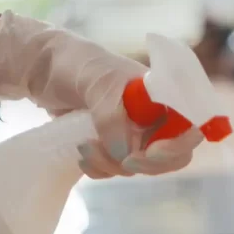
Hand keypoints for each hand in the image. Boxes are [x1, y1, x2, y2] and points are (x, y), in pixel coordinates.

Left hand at [0, 11, 202, 178]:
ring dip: (113, 165)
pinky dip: (102, 170)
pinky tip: (83, 156)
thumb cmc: (76, 63)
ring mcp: (136, 132)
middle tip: (121, 161)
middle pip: (172, 156)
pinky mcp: (115, 145)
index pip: (191, 126)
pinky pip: (119, 170)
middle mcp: (156, 114)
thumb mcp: (97, 82)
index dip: (177, 145)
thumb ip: (113, 116)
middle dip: (145, 163)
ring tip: (85, 147)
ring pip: (141, 167)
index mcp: (164, 93)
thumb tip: (125, 154)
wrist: (43, 69)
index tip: (149, 152)